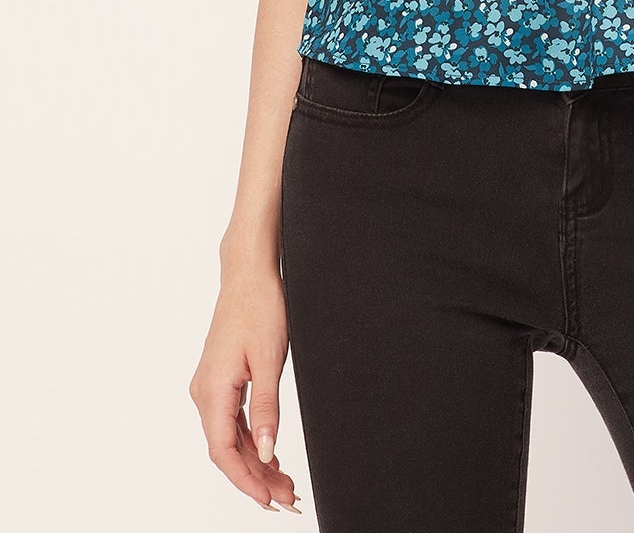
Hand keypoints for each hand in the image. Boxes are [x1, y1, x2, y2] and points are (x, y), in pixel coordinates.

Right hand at [189, 266, 301, 512]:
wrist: (248, 274)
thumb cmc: (260, 307)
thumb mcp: (270, 360)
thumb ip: (266, 409)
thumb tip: (265, 452)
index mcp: (212, 391)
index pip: (223, 452)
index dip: (246, 480)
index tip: (269, 500)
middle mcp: (204, 394)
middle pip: (227, 449)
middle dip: (256, 477)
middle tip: (288, 498)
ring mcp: (209, 387)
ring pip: (229, 437)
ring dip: (255, 461)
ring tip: (284, 483)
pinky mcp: (219, 380)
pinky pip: (230, 421)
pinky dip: (249, 440)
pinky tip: (269, 455)